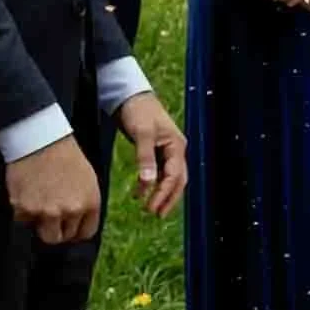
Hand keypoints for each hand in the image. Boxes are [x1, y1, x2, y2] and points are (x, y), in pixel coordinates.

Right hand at [5, 135, 101, 244]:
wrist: (42, 141)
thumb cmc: (66, 158)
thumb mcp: (89, 182)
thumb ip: (86, 205)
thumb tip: (79, 225)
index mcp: (90, 204)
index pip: (86, 233)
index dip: (76, 232)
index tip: (69, 227)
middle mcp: (70, 211)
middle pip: (63, 238)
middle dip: (58, 230)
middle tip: (51, 217)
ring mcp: (46, 212)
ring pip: (44, 234)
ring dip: (41, 224)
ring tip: (40, 205)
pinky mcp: (24, 209)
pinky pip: (23, 221)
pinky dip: (23, 211)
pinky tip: (28, 193)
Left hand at [114, 91, 187, 216]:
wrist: (131, 94)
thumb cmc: (139, 110)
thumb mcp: (141, 133)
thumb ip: (145, 158)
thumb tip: (148, 183)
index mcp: (176, 145)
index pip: (174, 176)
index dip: (164, 194)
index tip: (152, 208)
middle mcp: (176, 149)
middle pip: (177, 180)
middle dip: (168, 198)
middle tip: (156, 214)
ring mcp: (168, 150)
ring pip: (170, 177)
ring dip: (161, 193)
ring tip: (149, 208)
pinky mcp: (158, 150)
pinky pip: (160, 171)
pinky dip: (153, 183)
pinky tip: (141, 192)